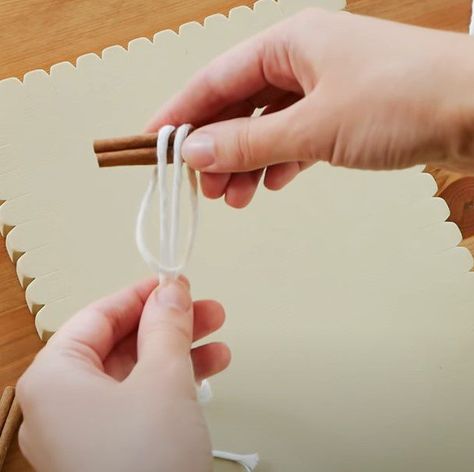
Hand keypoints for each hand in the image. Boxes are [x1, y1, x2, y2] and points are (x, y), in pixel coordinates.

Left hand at [16, 278, 229, 471]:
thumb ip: (167, 327)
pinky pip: (142, 399)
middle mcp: (63, 403)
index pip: (98, 316)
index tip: (172, 282)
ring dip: (179, 352)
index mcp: (56, 378)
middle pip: (120, 343)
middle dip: (168, 325)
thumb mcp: (163, 380)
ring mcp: (87, 429)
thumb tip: (172, 291)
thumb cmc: (146, 464)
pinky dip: (175, 382)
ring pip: (136, 371)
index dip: (140, 295)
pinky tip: (208, 371)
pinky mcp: (112, 448)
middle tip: (203, 308)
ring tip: (217, 340)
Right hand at [147, 8, 473, 207]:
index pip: (216, 80)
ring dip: (246, 161)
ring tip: (233, 198)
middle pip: (240, 106)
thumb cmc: (403, 100)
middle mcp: (302, 61)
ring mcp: (324, 89)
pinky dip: (280, 162)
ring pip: (267, 127)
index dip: (181, 113)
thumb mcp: (314, 126)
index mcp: (289, 44)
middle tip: (199, 185)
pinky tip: (270, 184)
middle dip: (216, 147)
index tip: (153, 142)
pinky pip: (296, 139)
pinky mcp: (344, 115)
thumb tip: (195, 153)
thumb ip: (250, 141)